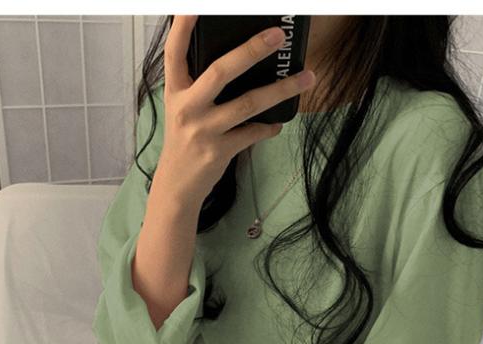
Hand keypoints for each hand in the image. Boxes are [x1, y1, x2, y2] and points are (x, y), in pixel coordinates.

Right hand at [157, 15, 316, 205]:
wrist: (176, 186)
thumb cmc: (184, 141)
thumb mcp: (182, 109)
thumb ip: (201, 86)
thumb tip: (241, 62)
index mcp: (176, 91)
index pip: (175, 51)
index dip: (183, 25)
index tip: (196, 5)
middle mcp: (187, 107)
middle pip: (220, 71)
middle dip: (251, 50)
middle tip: (278, 35)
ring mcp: (203, 130)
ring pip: (248, 104)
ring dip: (281, 89)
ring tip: (308, 77)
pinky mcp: (219, 151)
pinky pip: (253, 133)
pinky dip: (269, 127)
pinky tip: (278, 122)